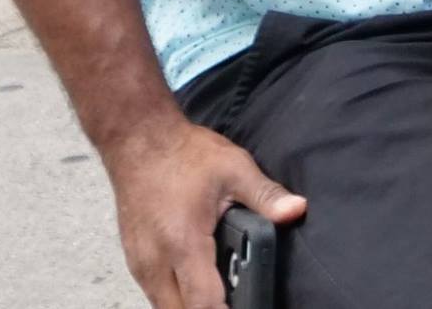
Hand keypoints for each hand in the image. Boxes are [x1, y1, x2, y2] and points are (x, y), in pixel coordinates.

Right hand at [103, 117, 305, 308]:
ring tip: (224, 294)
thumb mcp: (234, 168)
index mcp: (183, 243)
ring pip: (165, 307)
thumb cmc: (183, 154)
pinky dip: (178, 297)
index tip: (248, 307)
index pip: (203, 303)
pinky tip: (202, 284)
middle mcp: (155, 262)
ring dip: (192, 306)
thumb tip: (296, 210)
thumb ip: (266, 196)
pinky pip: (157, 294)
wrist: (139, 140)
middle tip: (240, 300)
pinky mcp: (135, 261)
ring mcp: (140, 264)